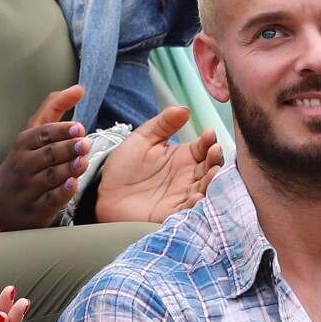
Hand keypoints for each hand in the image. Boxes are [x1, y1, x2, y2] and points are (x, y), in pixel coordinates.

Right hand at [0, 85, 90, 230]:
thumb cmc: (23, 165)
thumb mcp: (30, 136)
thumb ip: (53, 110)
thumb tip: (79, 88)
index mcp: (23, 145)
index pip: (42, 134)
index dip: (61, 130)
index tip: (79, 128)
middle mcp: (24, 165)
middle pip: (47, 155)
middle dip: (66, 148)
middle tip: (84, 144)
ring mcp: (28, 189)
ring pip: (50, 177)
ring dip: (68, 168)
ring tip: (83, 161)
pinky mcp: (35, 210)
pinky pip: (50, 200)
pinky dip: (62, 192)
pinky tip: (72, 184)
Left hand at [96, 106, 223, 223]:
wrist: (105, 193)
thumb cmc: (124, 167)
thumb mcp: (141, 140)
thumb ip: (162, 124)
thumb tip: (184, 108)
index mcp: (183, 157)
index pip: (204, 147)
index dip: (209, 140)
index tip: (208, 134)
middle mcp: (187, 176)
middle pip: (209, 168)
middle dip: (215, 160)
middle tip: (214, 151)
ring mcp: (182, 195)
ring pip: (204, 188)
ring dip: (211, 181)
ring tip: (213, 172)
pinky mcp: (172, 213)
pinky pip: (187, 210)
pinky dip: (194, 204)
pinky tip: (196, 196)